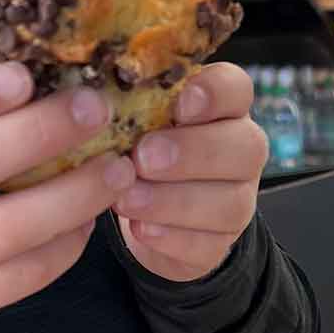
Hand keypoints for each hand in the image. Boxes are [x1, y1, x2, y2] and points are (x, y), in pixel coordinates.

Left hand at [111, 63, 267, 281]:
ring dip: (173, 200)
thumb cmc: (137, 147)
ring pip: (228, 202)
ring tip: (127, 198)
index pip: (236, 88)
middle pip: (244, 147)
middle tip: (143, 157)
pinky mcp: (220, 242)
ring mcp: (237, 199)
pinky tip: (140, 229)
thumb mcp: (132, 118)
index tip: (180, 103)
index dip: (215, 93)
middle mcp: (240, 150)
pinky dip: (172, 238)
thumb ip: (128, 104)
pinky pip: (208, 244)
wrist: (144, 210)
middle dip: (191, 152)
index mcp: (222, 107)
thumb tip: (89, 97)